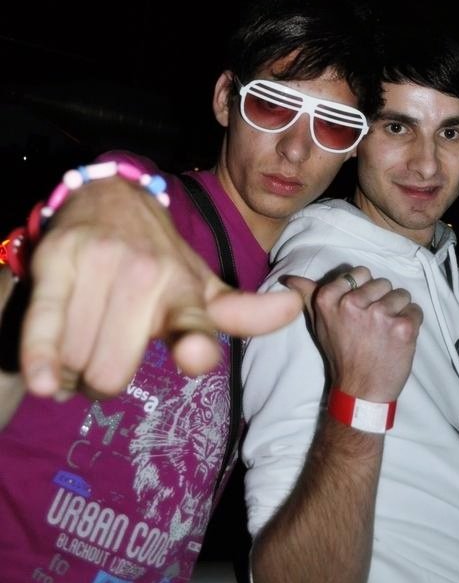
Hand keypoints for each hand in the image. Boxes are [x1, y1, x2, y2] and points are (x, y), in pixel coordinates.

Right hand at [20, 177, 301, 398]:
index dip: (194, 344)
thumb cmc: (160, 259)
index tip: (195, 354)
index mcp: (185, 290)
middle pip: (113, 374)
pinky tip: (41, 382)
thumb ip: (243, 311)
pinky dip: (40, 359)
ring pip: (77, 359)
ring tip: (78, 349)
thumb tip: (294, 308)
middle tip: (102, 364)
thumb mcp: (203, 285)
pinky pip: (45, 324)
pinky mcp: (58, 262)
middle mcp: (147, 276)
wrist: (113, 200)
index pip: (193, 324)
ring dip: (71, 371)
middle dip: (101, 383)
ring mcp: (102, 266)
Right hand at [285, 266, 421, 401]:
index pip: (360, 273)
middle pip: (383, 282)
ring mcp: (379, 314)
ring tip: (386, 332)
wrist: (360, 391)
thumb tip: (289, 279)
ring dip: (399, 311)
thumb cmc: (340, 355)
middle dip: (382, 300)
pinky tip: (398, 338)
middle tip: (374, 324)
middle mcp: (352, 303)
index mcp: (329, 299)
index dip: (365, 290)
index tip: (360, 309)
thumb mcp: (319, 324)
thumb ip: (307, 296)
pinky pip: (416, 310)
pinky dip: (412, 323)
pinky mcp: (402, 327)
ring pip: (401, 295)